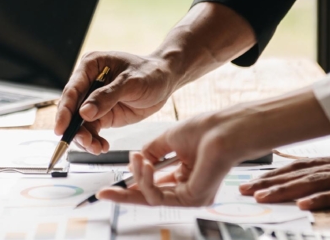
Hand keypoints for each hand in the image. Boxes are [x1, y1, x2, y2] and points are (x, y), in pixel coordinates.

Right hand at [54, 52, 174, 153]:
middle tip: (85, 142)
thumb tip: (84, 113)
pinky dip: (94, 140)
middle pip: (72, 109)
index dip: (65, 111)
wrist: (166, 80)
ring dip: (85, 138)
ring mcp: (94, 100)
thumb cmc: (151, 73)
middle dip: (76, 129)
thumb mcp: (131, 82)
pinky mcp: (102, 114)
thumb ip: (107, 97)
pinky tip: (102, 146)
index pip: (72, 90)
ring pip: (80, 123)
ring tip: (96, 148)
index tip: (61, 129)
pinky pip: (92, 130)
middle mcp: (88, 83)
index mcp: (90, 66)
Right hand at [95, 89, 329, 206]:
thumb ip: (151, 152)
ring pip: (151, 196)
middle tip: (104, 193)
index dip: (130, 186)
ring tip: (136, 159)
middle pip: (149, 197)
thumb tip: (136, 160)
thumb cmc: (206, 130)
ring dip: (138, 177)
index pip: (153, 187)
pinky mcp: (192, 199)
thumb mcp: (169, 140)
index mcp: (185, 176)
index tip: (108, 188)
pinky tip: (145, 164)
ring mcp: (191, 197)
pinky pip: (159, 195)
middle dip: (125, 194)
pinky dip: (147, 180)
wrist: (224, 129)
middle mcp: (188, 190)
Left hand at [240, 144, 329, 209]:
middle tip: (243, 191)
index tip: (249, 182)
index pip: (297, 167)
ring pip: (313, 183)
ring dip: (285, 190)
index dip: (271, 174)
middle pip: (297, 174)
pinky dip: (322, 199)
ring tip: (262, 197)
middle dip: (268, 182)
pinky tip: (304, 204)